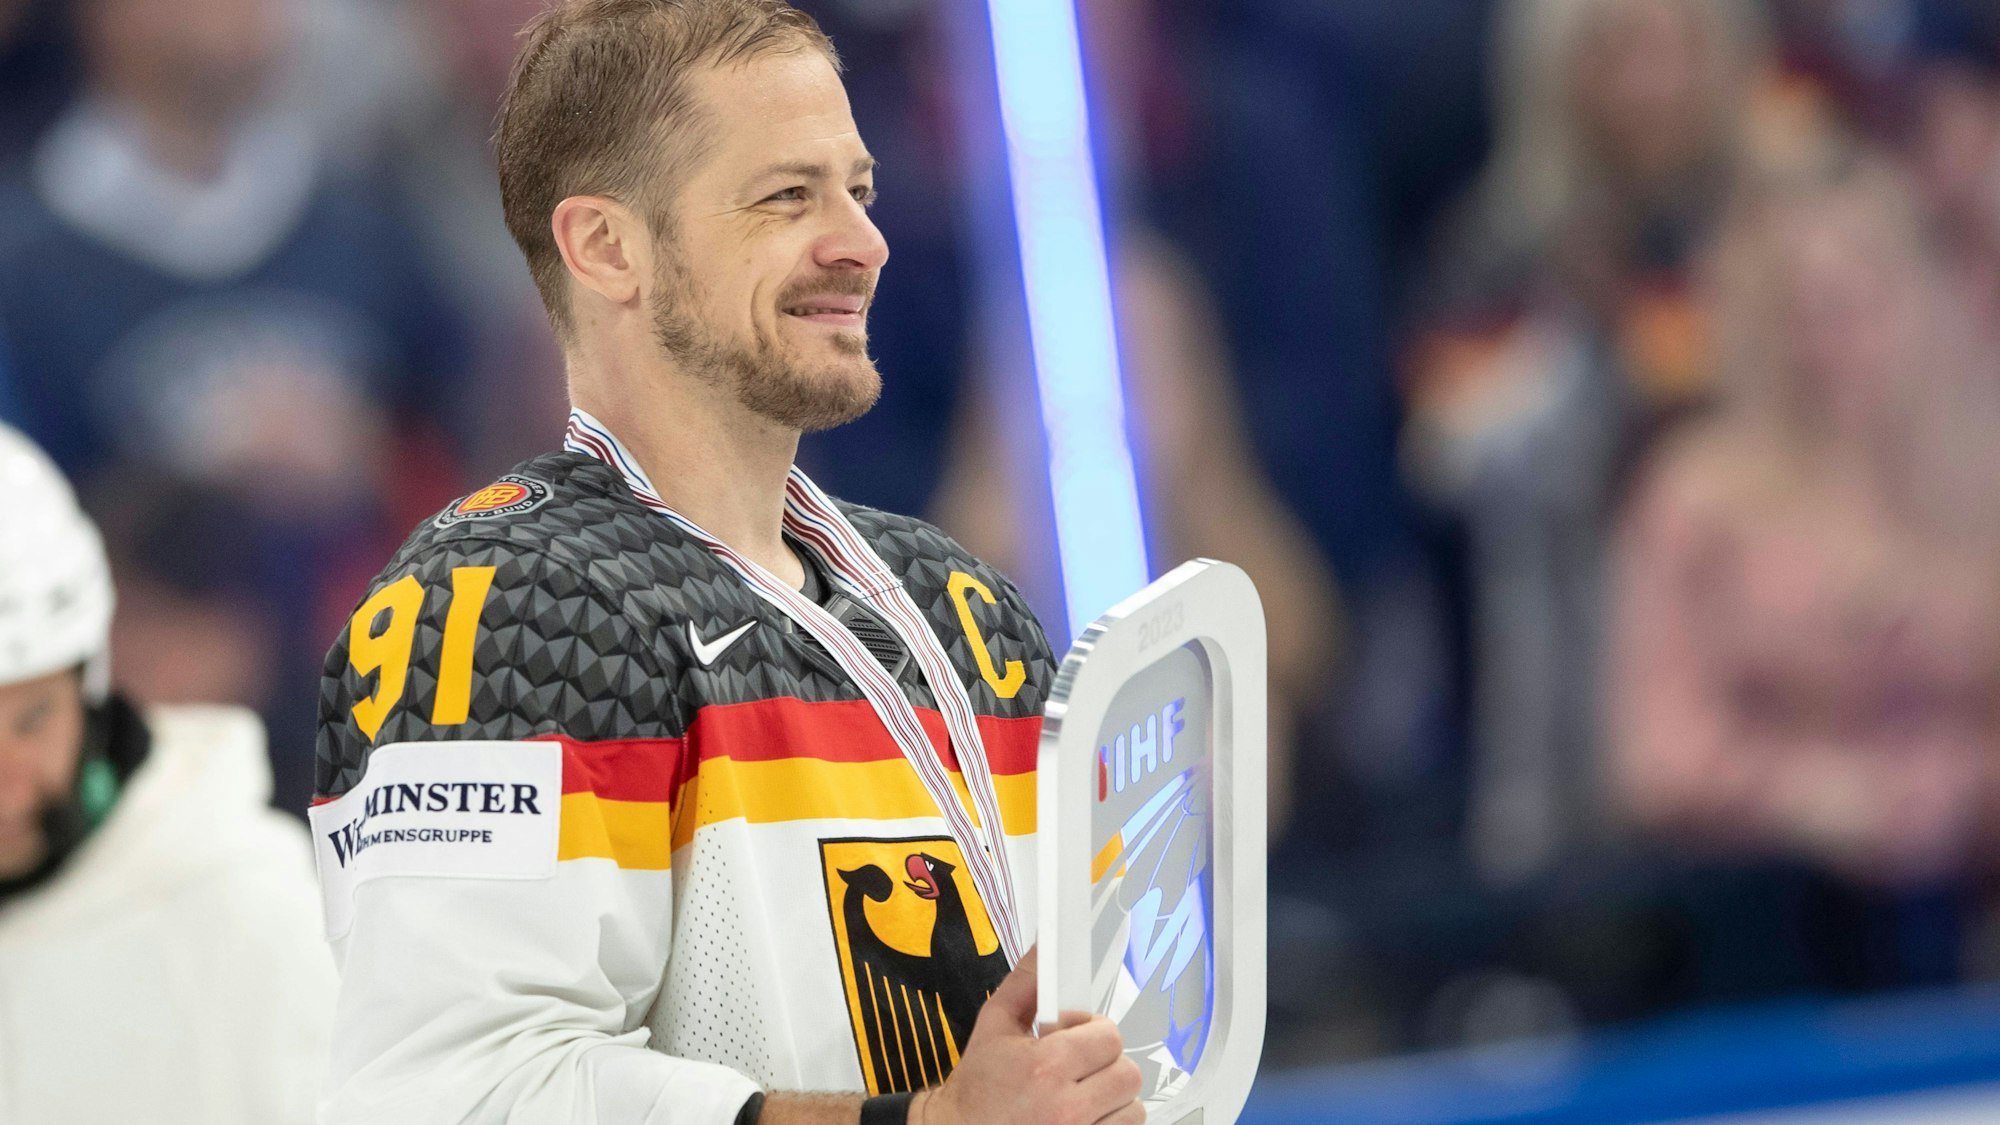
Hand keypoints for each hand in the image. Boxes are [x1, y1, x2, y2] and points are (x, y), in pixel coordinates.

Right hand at [916, 947, 1142, 1124]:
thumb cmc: (978, 1086)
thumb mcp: (994, 1025)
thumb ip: (1025, 982)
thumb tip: (1046, 946)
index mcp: (1046, 1067)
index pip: (1108, 1036)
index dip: (1092, 1032)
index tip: (1072, 1039)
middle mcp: (1067, 1108)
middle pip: (1126, 1073)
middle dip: (1104, 1065)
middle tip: (1077, 1069)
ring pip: (1131, 1107)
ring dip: (1111, 1098)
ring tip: (1080, 1095)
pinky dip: (1110, 1123)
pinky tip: (1083, 1117)